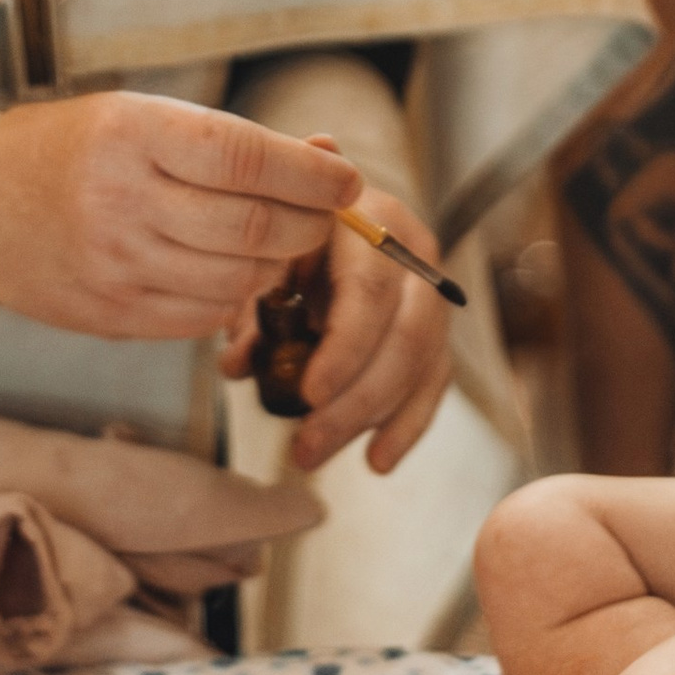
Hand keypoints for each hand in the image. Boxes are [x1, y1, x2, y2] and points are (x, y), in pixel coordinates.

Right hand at [0, 96, 358, 341]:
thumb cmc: (78, 149)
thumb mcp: (146, 118)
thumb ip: (234, 141)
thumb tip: (326, 157)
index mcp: (134, 135)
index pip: (247, 159)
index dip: (311, 175)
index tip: (344, 180)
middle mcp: (124, 201)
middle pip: (254, 227)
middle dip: (309, 224)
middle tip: (323, 214)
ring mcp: (117, 264)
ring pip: (238, 280)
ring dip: (278, 266)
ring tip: (279, 243)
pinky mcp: (113, 313)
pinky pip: (204, 316)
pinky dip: (235, 298)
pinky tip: (231, 273)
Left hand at [220, 151, 452, 474]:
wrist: (323, 213)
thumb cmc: (289, 234)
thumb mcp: (265, 256)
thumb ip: (252, 309)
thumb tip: (237, 365)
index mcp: (369, 222)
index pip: (370, 293)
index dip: (345, 350)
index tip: (309, 396)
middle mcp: (413, 254)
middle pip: (407, 336)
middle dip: (357, 401)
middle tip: (307, 445)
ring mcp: (431, 292)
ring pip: (423, 364)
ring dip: (373, 420)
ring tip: (319, 454)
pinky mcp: (437, 328)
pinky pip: (434, 381)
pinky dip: (407, 425)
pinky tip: (378, 461)